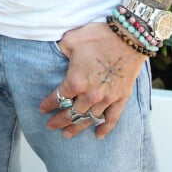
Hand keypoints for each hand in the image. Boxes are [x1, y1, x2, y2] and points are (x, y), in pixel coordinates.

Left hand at [40, 22, 146, 138]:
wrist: (128, 36)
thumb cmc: (98, 36)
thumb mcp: (71, 39)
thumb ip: (61, 50)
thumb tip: (57, 54)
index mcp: (76, 81)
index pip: (58, 98)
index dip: (48, 104)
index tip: (42, 109)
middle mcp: (90, 95)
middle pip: (71, 113)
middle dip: (59, 121)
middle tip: (50, 126)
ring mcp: (107, 99)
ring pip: (89, 119)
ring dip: (77, 127)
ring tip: (67, 134)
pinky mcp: (121, 98)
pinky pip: (112, 119)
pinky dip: (104, 129)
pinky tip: (98, 136)